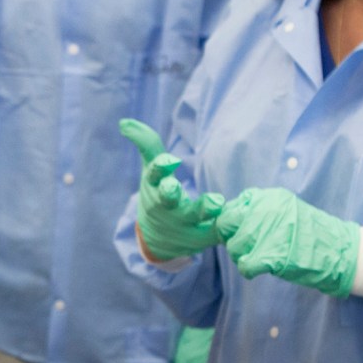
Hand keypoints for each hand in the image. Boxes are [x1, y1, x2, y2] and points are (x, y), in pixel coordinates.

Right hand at [120, 119, 223, 261]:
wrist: (159, 240)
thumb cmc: (157, 195)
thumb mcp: (150, 171)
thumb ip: (147, 145)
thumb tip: (125, 122)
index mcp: (155, 187)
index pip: (154, 175)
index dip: (161, 167)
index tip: (170, 160)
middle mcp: (167, 206)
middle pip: (167, 199)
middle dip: (170, 192)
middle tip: (175, 187)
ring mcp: (183, 223)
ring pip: (194, 215)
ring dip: (204, 208)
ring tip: (216, 202)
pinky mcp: (202, 236)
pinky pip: (215, 230)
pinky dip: (225, 225)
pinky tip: (237, 216)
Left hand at [217, 187, 360, 296]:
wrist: (340, 251)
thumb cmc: (312, 234)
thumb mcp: (285, 211)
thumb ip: (259, 211)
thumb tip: (229, 219)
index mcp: (269, 197)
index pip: (232, 207)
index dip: (231, 224)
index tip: (238, 233)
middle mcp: (265, 209)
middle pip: (226, 224)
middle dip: (231, 238)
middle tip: (247, 248)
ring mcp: (267, 231)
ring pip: (233, 246)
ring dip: (241, 256)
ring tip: (259, 258)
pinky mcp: (271, 254)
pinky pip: (244, 265)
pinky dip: (249, 270)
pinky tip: (260, 269)